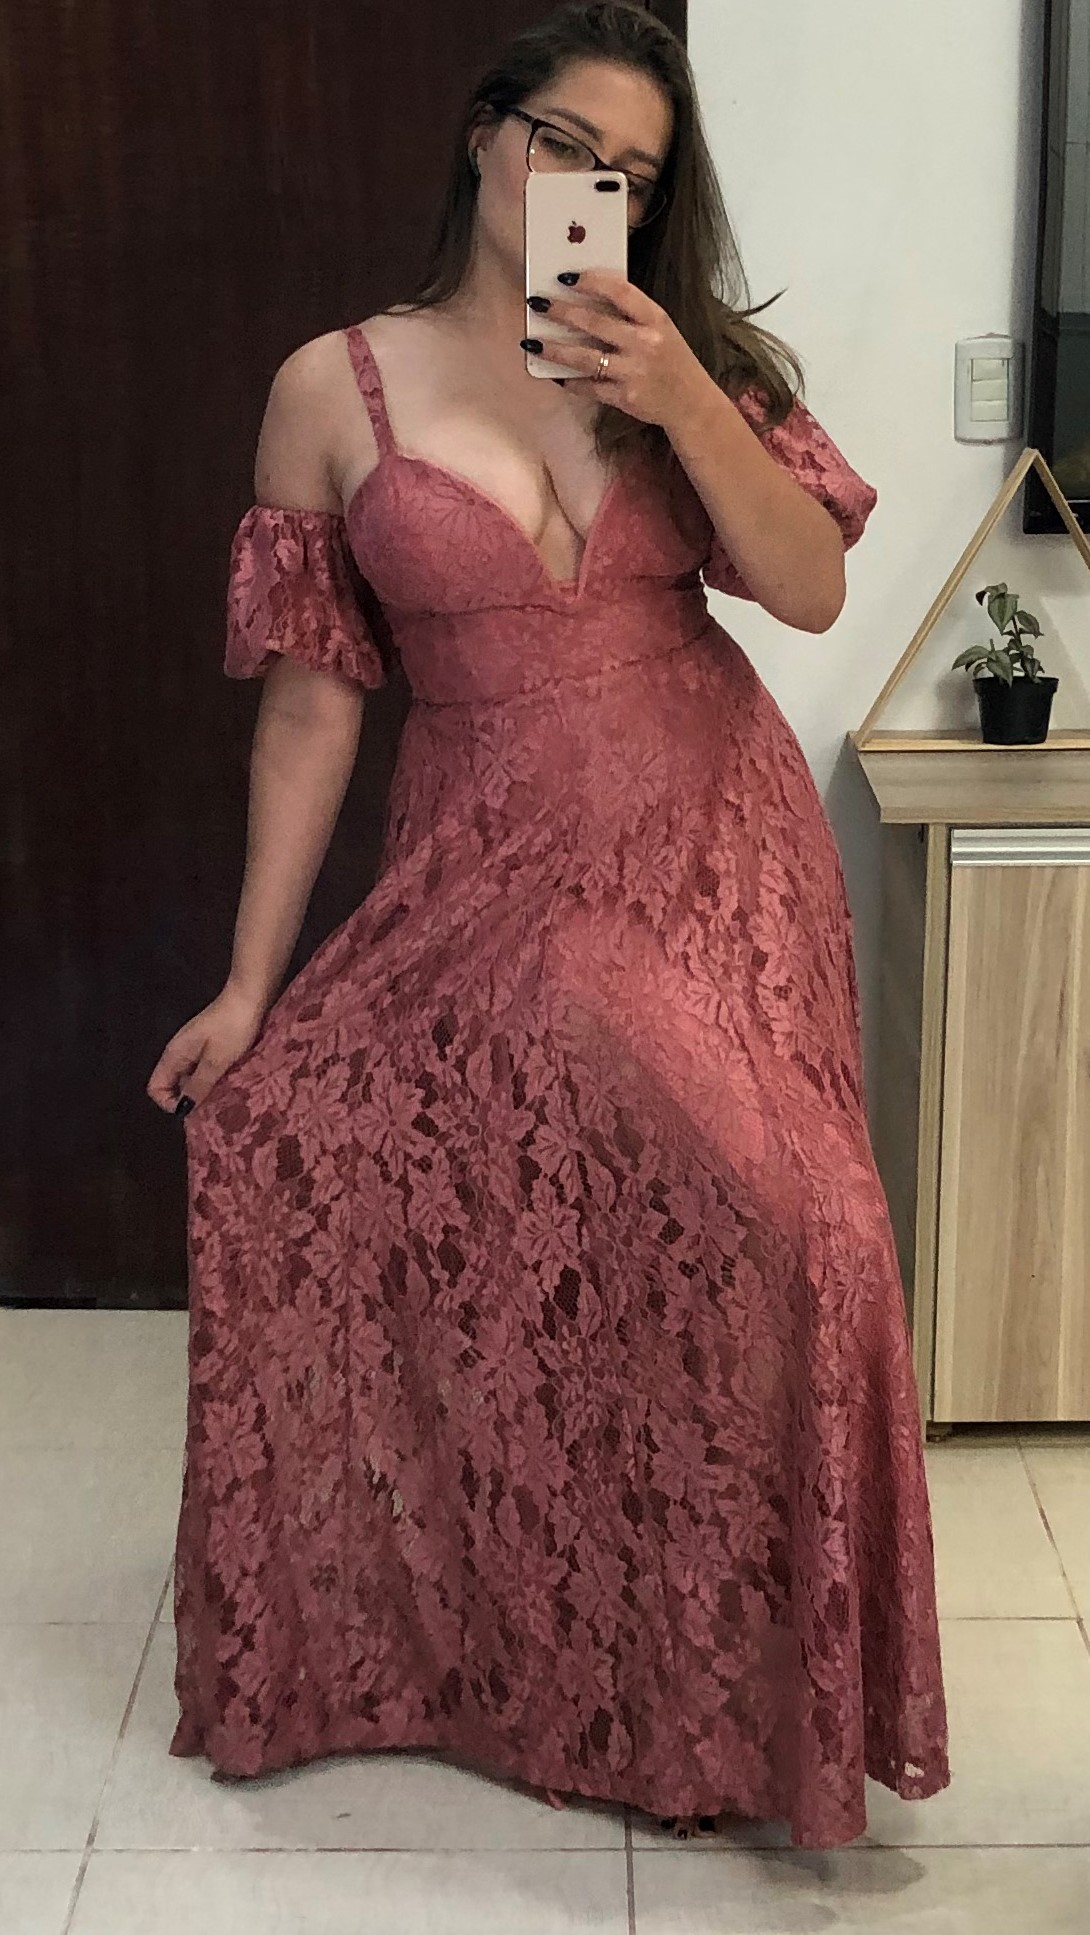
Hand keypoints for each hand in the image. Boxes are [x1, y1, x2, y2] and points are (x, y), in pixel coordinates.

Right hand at [146, 982, 267, 1115]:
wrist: (249, 997)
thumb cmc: (232, 1028)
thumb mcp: (216, 1061)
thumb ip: (198, 1086)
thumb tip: (184, 1109)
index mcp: (174, 1055)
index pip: (156, 1088)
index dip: (169, 1103)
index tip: (194, 1109)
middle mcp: (179, 1053)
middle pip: (173, 1085)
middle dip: (189, 1099)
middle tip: (212, 1108)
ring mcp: (195, 1048)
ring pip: (191, 1078)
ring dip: (204, 1090)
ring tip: (224, 1098)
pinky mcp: (211, 1045)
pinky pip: (205, 1069)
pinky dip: (214, 1078)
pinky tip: (231, 1083)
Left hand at [526, 268, 709, 426]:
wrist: (692, 404)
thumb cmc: (672, 361)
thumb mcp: (660, 330)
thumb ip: (631, 315)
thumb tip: (587, 298)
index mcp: (655, 319)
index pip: (620, 291)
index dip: (591, 281)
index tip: (566, 277)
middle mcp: (644, 343)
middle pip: (594, 322)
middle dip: (561, 311)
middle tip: (537, 303)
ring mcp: (634, 372)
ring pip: (585, 358)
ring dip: (555, 349)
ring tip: (533, 343)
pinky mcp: (625, 397)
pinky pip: (590, 387)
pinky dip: (571, 382)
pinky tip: (555, 375)